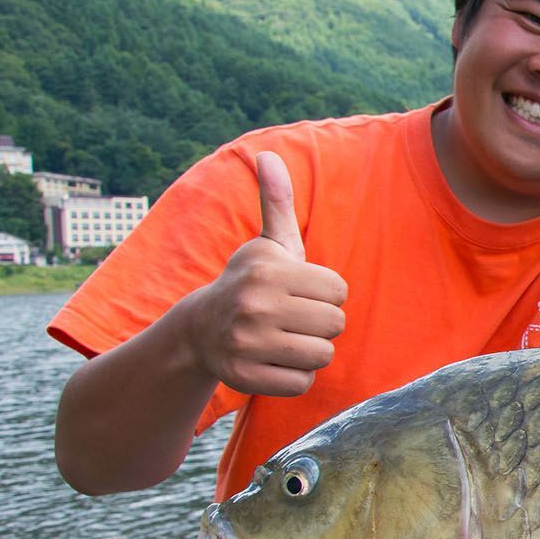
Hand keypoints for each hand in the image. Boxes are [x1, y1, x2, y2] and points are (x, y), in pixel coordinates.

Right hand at [182, 151, 347, 396]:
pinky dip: (295, 376)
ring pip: (323, 355)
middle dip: (321, 322)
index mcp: (267, 270)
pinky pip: (303, 383)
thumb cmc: (252, 283)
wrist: (200, 330)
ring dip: (310, 350)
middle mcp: (253, 305)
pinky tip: (273, 360)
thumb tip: (268, 155)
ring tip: (283, 338)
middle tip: (292, 317)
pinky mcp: (244, 378)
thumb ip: (277, 202)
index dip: (326, 293)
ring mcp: (246, 343)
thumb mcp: (267, 244)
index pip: (339, 290)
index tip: (299, 292)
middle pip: (336, 324)